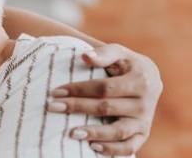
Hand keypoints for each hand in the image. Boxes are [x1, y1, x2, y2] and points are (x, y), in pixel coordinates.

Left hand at [48, 43, 162, 155]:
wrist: (149, 78)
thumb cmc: (126, 63)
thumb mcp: (119, 52)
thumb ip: (103, 54)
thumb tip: (85, 56)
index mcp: (140, 80)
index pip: (104, 87)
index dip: (79, 89)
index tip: (55, 92)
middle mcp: (144, 103)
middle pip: (106, 108)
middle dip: (77, 108)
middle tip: (52, 107)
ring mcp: (144, 120)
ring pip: (119, 131)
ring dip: (94, 133)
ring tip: (71, 133)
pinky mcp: (143, 134)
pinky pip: (129, 147)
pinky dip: (113, 150)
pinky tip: (93, 147)